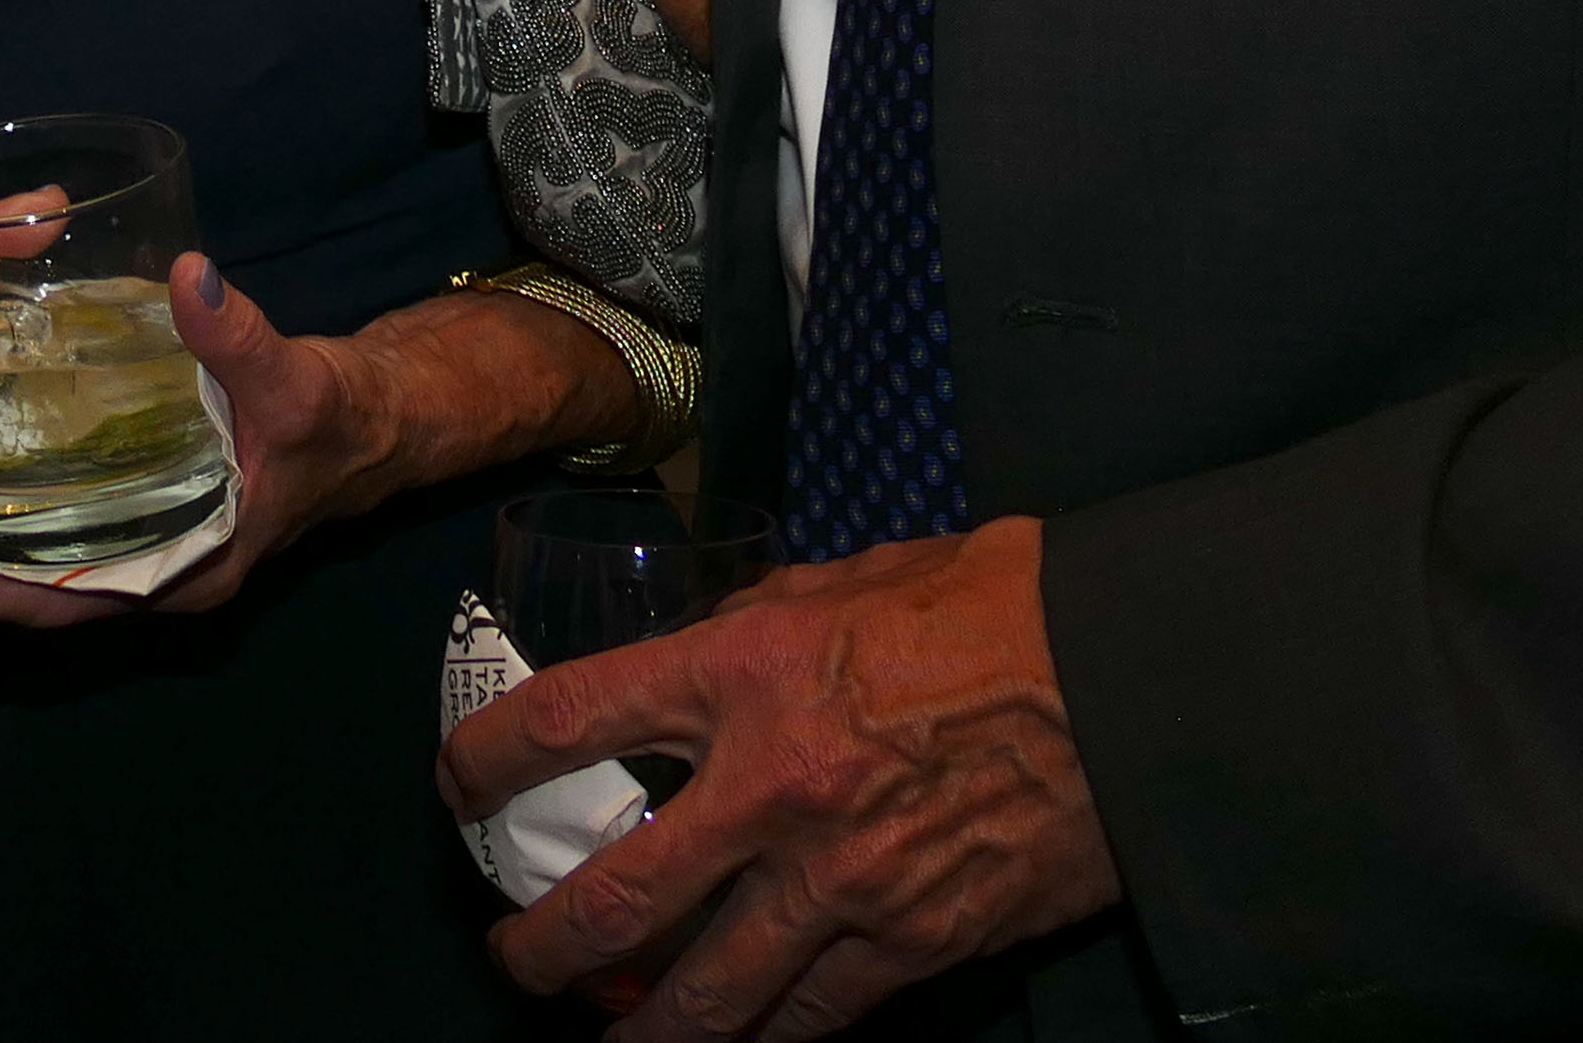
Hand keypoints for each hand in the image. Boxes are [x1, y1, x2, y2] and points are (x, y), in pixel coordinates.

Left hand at [0, 253, 399, 629]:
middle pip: (34, 594)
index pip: (63, 605)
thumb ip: (239, 336)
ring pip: (40, 566)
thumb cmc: (333, 418)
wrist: (370, 425)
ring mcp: (146, 548)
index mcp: (186, 573)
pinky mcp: (141, 512)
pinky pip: (60, 529)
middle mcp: (155, 574)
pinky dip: (8, 513)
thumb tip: (191, 276)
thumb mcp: (293, 380)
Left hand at [438, 518, 1116, 1034]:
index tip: (456, 784)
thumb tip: (685, 657)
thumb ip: (747, 627)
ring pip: (708, 995)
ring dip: (638, 1031)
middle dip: (542, 948)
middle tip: (510, 960)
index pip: (571, 719)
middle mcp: (774, 786)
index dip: (488, 758)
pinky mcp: (914, 943)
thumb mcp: (841, 586)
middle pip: (617, 899)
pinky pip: (813, 1016)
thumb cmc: (989, 608)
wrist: (1126, 680)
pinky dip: (762, 1039)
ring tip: (602, 1040)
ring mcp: (843, 879)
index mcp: (745, 671)